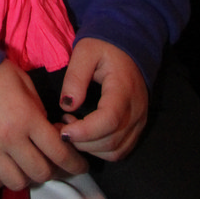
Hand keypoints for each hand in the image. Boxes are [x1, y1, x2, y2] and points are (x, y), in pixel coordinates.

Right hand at [0, 60, 86, 190]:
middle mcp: (9, 138)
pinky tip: (2, 167)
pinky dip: (0, 179)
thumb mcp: (25, 84)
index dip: (75, 163)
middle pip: (40, 173)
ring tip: (24, 165)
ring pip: (17, 182)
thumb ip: (40, 111)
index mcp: (27, 117)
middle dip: (51, 170)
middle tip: (50, 162)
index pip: (60, 152)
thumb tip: (49, 133)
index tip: (80, 166)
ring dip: (26, 177)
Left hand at [59, 38, 147, 160]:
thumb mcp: (85, 52)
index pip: (109, 120)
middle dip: (81, 142)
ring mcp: (139, 121)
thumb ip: (75, 77)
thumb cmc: (105, 47)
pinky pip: (120, 150)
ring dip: (89, 148)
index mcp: (124, 89)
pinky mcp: (136, 128)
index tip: (62, 131)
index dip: (85, 132)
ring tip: (71, 129)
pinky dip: (100, 150)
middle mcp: (136, 110)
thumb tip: (66, 106)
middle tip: (60, 127)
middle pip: (111, 141)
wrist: (130, 47)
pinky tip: (84, 135)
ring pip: (115, 151)